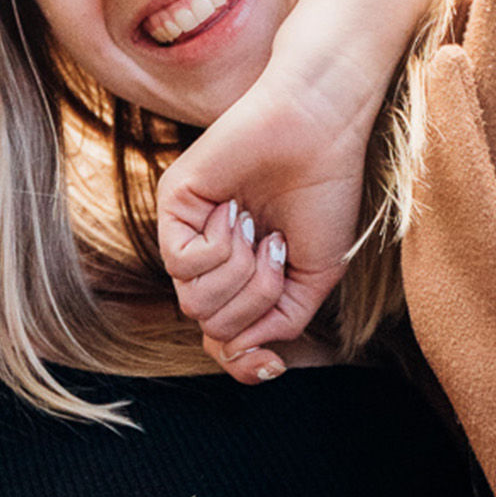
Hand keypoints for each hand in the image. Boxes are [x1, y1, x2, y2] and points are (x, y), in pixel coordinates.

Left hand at [158, 44, 383, 378]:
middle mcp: (208, 259)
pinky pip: (183, 263)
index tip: (270, 364)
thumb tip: (245, 356)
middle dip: (256, 300)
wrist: (320, 131)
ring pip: (195, 303)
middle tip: (278, 249)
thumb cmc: (322, 196)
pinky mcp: (173, 206)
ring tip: (259, 227)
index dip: (240, 361)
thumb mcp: (310, 279)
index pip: (220, 341)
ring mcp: (187, 232)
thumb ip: (278, 324)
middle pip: (213, 327)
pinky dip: (220, 245)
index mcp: (238, 277)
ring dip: (242, 273)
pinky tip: (235, 210)